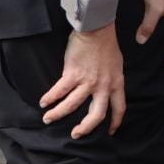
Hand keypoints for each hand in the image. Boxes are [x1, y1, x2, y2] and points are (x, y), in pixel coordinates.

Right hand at [39, 23, 125, 137]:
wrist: (97, 29)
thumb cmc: (106, 44)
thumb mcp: (116, 65)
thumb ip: (110, 79)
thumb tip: (102, 89)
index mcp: (116, 83)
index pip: (119, 107)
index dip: (115, 122)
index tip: (110, 132)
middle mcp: (103, 86)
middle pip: (96, 115)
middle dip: (85, 128)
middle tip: (75, 134)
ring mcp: (88, 81)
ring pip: (72, 105)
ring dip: (58, 114)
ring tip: (48, 119)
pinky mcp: (73, 74)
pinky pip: (59, 91)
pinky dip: (50, 98)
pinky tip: (44, 102)